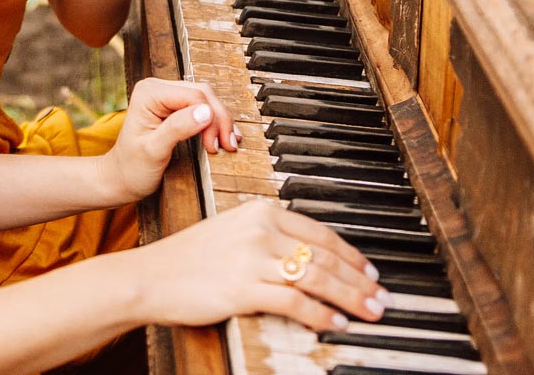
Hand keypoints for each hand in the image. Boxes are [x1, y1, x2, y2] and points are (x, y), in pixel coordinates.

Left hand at [99, 78, 240, 204]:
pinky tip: (222, 135)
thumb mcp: (154, 150)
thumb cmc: (132, 167)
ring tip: (228, 143)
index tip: (216, 146)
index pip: (193, 96)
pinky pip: (199, 106)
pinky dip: (213, 121)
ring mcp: (165, 95)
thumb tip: (206, 112)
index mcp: (149, 93)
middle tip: (228, 145)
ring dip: (219, 121)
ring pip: (205, 99)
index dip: (210, 119)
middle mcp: (156, 88)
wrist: (121, 178)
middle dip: (218, 119)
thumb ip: (178, 128)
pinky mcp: (172, 106)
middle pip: (202, 94)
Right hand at [136, 200, 389, 332]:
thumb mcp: (232, 232)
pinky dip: (320, 315)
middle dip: (358, 280)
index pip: (318, 231)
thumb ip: (268, 238)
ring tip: (369, 312)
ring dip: (350, 298)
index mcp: (259, 210)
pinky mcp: (244, 288)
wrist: (152, 274)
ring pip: (316, 277)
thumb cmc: (189, 258)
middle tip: (381, 297)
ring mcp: (252, 258)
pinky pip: (295, 301)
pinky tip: (335, 324)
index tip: (369, 271)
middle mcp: (260, 229)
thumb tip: (307, 258)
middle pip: (324, 255)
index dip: (349, 253)